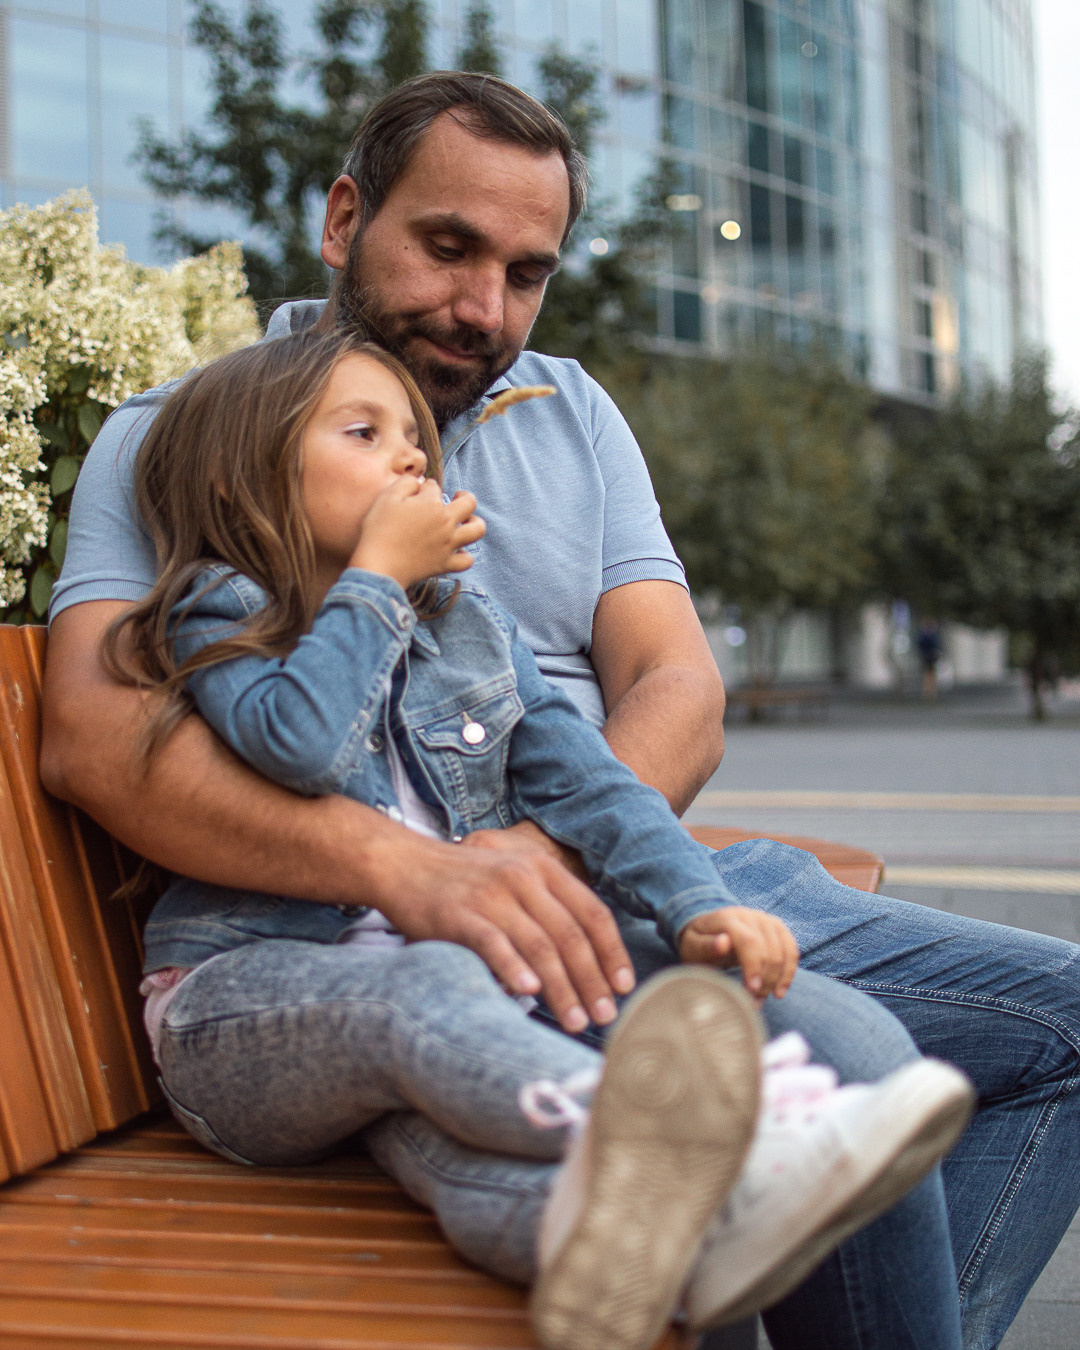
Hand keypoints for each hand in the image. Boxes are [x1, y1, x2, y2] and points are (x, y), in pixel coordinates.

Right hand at [351, 481, 484, 589]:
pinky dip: (465, 555)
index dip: (426, 487)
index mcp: (431, 503)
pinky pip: (467, 560)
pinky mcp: (446, 564)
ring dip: (475, 522)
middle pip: (469, 503)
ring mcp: (449, 544)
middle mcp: (446, 522)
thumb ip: (406, 483)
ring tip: (466, 521)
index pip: (435, 487)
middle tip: (457, 497)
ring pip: (477, 529)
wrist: (379, 565)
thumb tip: (420, 482)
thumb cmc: (380, 529)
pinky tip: (456, 550)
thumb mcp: (387, 497)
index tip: (418, 492)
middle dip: (464, 496)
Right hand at [370, 825, 634, 1034]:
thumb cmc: (465, 882)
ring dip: (563, 987)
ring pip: (540, 945)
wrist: (404, 864)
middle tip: (605, 1016)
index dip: (612, 951)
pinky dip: (515, 968)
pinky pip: (494, 944)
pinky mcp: (459, 914)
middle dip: (593, 980)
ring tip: (575, 1020)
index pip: (592, 912)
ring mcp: (491, 895)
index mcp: (542, 869)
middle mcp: (522, 877)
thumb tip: (585, 963)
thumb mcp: (513, 880)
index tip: (625, 986)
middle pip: (571, 935)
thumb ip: (545, 910)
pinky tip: (529, 993)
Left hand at [677, 907, 798, 1001]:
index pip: (748, 940)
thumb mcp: (693, 946)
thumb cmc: (698, 943)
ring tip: (760, 1000)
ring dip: (776, 980)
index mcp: (727, 918)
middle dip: (764, 980)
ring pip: (783, 951)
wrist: (708, 930)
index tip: (751, 990)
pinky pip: (791, 951)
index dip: (753, 966)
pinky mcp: (778, 929)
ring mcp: (766, 920)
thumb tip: (723, 942)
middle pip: (768, 948)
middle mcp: (750, 915)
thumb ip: (706, 946)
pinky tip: (779, 991)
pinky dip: (788, 973)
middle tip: (752, 1002)